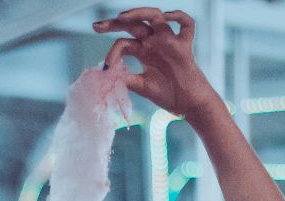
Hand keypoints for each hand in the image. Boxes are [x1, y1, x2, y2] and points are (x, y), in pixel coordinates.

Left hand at [94, 8, 220, 119]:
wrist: (188, 104)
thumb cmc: (167, 94)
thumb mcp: (142, 87)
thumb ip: (127, 79)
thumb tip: (109, 75)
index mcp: (143, 51)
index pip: (123, 43)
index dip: (112, 53)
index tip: (104, 67)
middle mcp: (154, 42)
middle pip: (133, 25)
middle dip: (114, 23)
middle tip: (96, 26)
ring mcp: (169, 41)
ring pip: (155, 17)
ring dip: (138, 13)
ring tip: (122, 17)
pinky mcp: (184, 45)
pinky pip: (186, 24)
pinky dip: (178, 16)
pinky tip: (166, 17)